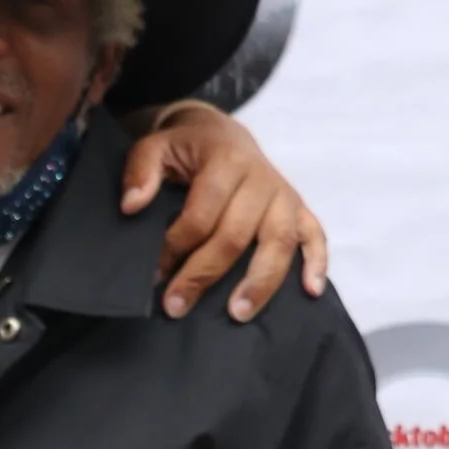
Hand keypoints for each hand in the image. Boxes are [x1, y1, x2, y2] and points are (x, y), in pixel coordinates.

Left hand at [121, 103, 328, 322]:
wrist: (222, 134)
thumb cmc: (186, 149)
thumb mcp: (155, 147)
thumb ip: (141, 171)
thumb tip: (132, 206)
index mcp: (226, 159)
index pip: (202, 213)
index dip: (175, 246)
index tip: (154, 274)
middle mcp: (261, 177)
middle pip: (235, 234)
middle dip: (203, 274)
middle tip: (176, 306)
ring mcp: (283, 195)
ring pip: (279, 241)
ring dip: (260, 281)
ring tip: (237, 314)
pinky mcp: (299, 209)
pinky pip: (315, 235)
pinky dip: (316, 262)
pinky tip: (310, 291)